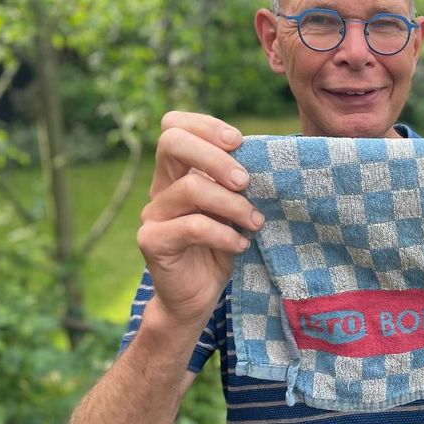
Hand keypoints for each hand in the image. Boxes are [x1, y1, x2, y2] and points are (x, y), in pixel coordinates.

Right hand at [137, 111, 263, 327]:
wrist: (198, 298)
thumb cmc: (223, 246)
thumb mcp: (235, 209)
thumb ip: (239, 183)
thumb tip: (271, 157)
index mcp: (179, 172)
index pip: (174, 126)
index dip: (205, 125)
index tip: (239, 141)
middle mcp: (162, 187)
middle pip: (171, 142)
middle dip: (216, 156)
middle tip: (246, 181)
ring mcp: (153, 213)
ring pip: (190, 187)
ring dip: (232, 204)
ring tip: (255, 222)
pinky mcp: (152, 241)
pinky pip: (191, 226)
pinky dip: (223, 234)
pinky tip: (240, 245)